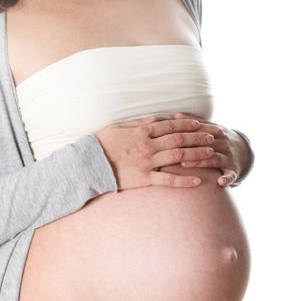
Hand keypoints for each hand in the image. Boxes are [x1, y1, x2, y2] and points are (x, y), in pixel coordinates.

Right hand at [94, 114, 216, 189]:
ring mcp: (147, 162)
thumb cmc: (100, 144)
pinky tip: (198, 181)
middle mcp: (148, 145)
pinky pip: (168, 180)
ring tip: (211, 153)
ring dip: (197, 154)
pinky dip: (184, 181)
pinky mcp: (145, 179)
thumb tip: (154, 119)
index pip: (170, 125)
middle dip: (198, 137)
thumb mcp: (117, 126)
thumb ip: (137, 122)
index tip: (199, 123)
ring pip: (178, 156)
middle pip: (179, 139)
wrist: (88, 165)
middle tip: (213, 137)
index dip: (187, 124)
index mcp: (142, 131)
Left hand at [172, 112, 247, 186]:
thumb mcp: (210, 128)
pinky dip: (226, 179)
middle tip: (172, 151)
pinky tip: (219, 182)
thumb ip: (193, 123)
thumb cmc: (218, 139)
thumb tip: (175, 115)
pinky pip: (231, 175)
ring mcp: (229, 156)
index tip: (169, 135)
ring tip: (187, 164)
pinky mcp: (234, 170)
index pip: (200, 130)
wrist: (243, 150)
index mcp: (217, 131)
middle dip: (189, 147)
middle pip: (205, 144)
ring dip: (201, 162)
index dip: (185, 132)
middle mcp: (224, 143)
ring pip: (215, 158)